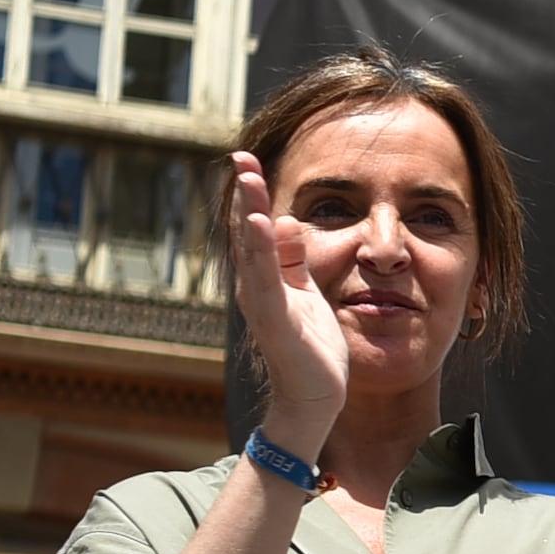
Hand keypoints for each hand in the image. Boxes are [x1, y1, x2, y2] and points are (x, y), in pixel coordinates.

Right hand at [222, 152, 350, 455]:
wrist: (313, 396)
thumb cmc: (310, 343)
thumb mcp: (303, 290)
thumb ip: (292, 258)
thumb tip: (284, 220)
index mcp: (264, 277)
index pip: (255, 227)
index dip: (252, 194)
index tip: (248, 159)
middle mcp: (255, 286)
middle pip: (247, 232)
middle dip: (245, 194)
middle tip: (241, 157)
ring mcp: (262, 303)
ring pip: (252, 251)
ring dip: (250, 213)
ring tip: (249, 180)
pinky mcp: (276, 321)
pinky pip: (267, 281)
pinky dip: (264, 253)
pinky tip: (265, 226)